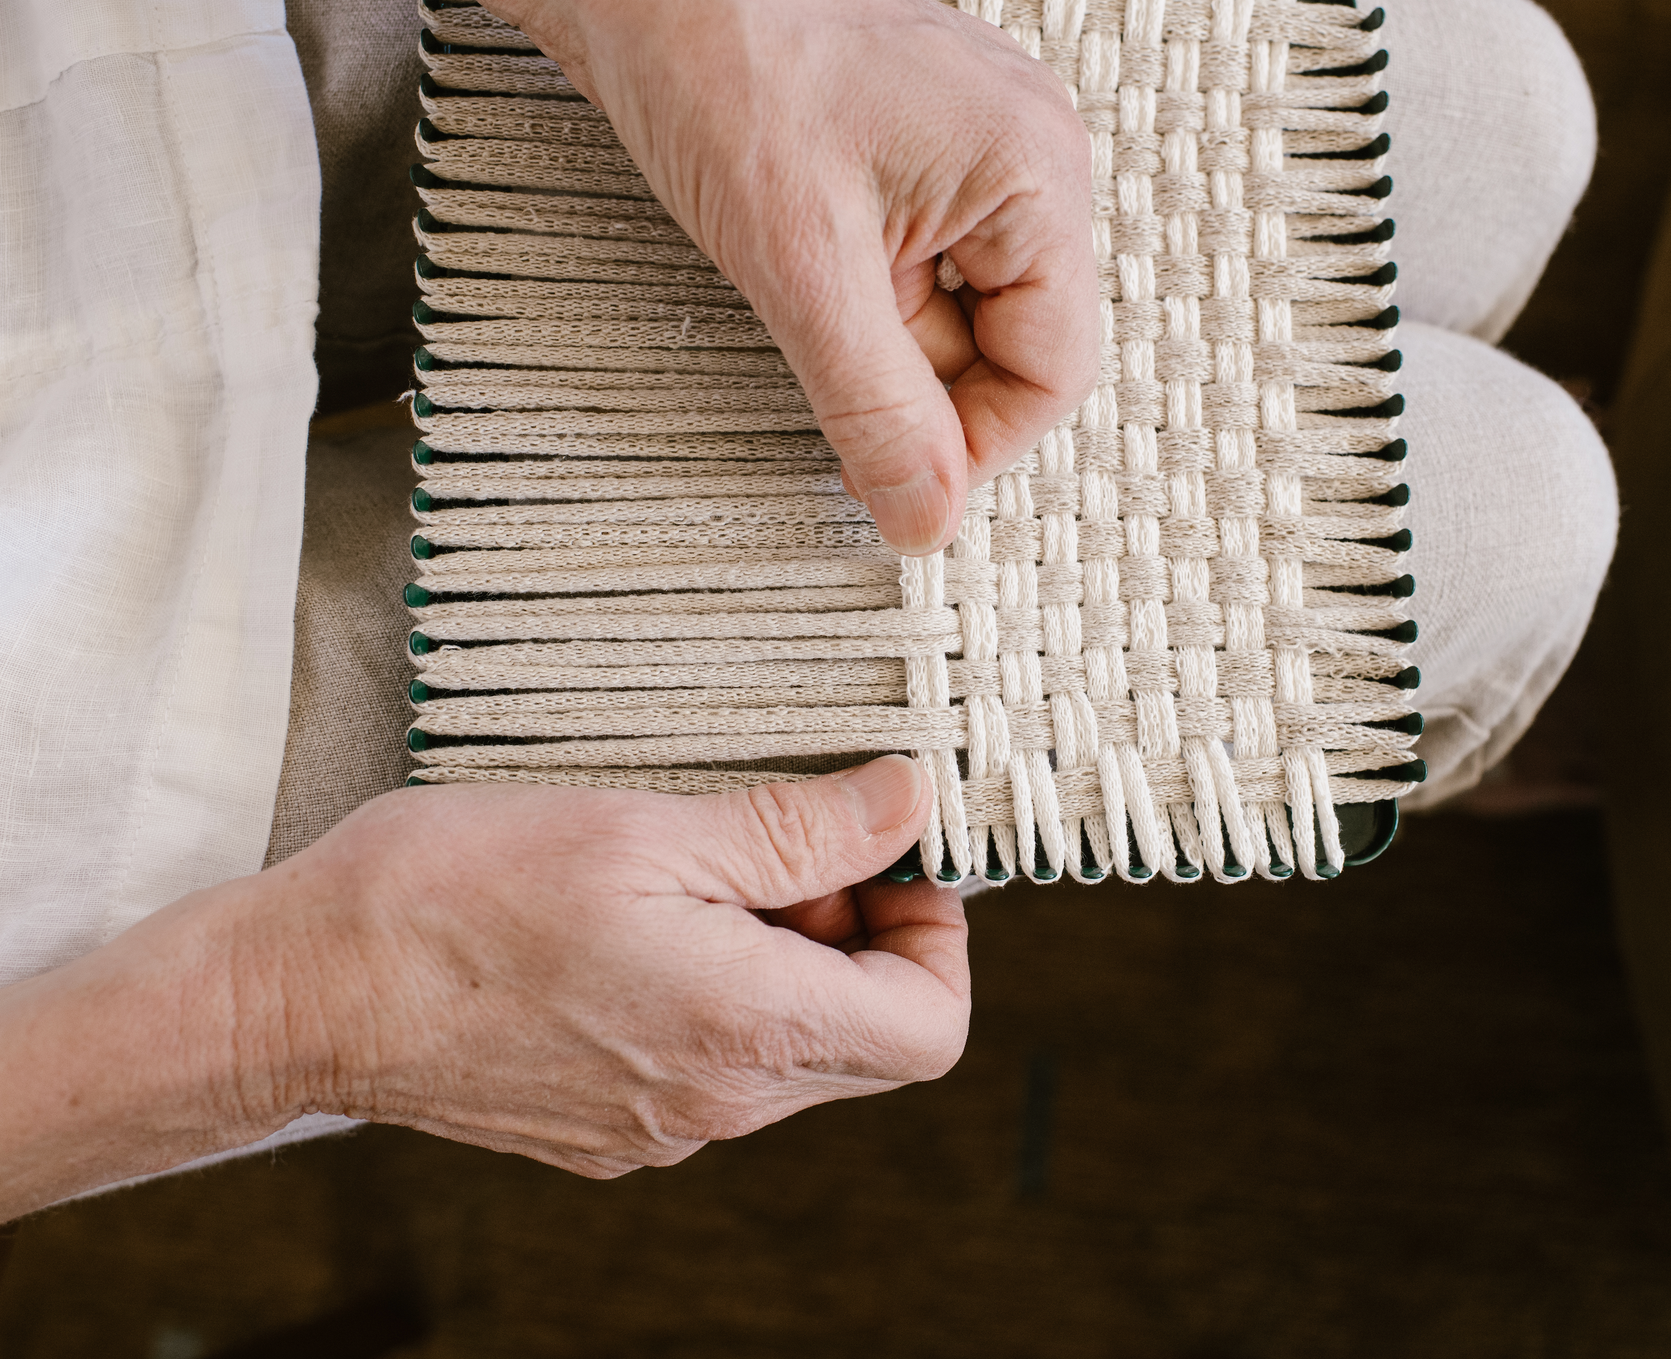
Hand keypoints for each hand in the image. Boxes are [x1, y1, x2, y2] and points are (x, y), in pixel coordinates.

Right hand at [265, 756, 965, 1174]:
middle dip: (856, 937)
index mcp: (747, 1032)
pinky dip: (719, 994)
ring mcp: (660, 1129)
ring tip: (695, 874)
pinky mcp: (610, 1128)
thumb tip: (906, 805)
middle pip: (869, 1040)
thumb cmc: (454, 897)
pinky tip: (641, 924)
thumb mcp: (648, 828)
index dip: (937, 937)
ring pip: (791, 1051)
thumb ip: (797, 831)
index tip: (886, 860)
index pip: (931, 1027)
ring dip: (785, 960)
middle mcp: (718, 1106)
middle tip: (780, 848)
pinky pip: (715, 1066)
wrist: (298, 993)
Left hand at [483, 0, 1098, 553]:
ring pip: (955, 313)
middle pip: (1009, 346)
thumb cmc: (718, 58)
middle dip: (917, 378)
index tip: (892, 474)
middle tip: (823, 353)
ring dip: (878, 336)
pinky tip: (799, 255)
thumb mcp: (800, 267)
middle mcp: (1024, 156)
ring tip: (799, 279)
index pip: (1052, 374)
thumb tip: (925, 516)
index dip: (973, 444)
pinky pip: (917, 267)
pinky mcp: (916, 153)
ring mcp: (972, 151)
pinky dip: (860, 296)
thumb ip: (876, 409)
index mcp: (1034, 172)